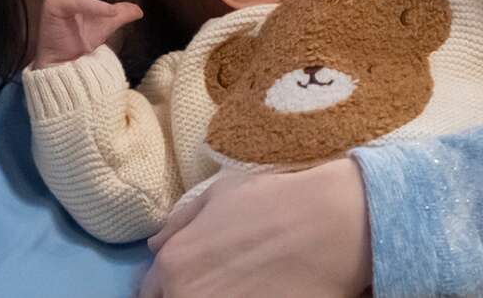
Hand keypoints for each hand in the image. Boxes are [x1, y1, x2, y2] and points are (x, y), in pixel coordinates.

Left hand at [138, 159, 372, 297]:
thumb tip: (156, 245)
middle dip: (188, 294)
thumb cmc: (273, 201)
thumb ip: (180, 223)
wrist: (331, 224)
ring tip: (242, 289)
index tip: (192, 279)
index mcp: (173, 265)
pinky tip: (262, 295)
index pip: (151, 293)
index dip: (169, 286)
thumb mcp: (218, 195)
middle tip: (219, 284)